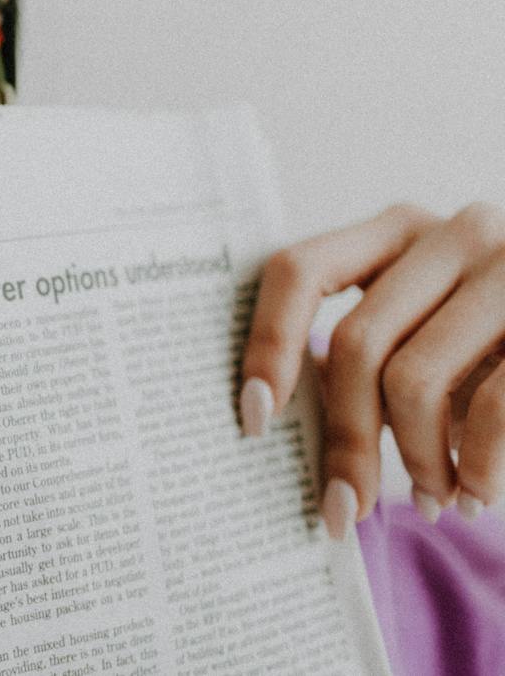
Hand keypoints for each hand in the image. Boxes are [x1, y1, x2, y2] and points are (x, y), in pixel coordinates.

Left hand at [241, 203, 504, 537]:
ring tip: (431, 500)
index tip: (256, 419)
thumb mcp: (427, 335)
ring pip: (414, 380)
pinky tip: (475, 497)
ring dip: (416, 460)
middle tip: (345, 506)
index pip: (300, 270)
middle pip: (356, 342)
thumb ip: (363, 355)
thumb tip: (271, 415)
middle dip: (346, 439)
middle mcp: (453, 234)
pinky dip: (475, 467)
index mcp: (398, 230)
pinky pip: (492, 408)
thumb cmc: (495, 351)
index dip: (267, 344)